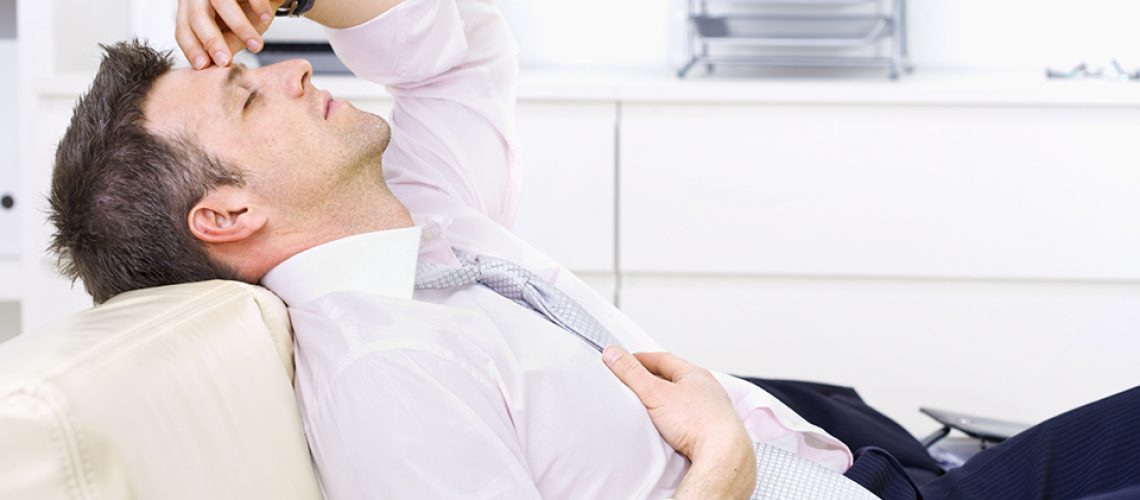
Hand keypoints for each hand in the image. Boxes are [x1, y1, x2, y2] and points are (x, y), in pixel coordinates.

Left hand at [176, 0, 283, 68]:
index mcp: (192, 8)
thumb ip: (226, 43)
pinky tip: (265, 18)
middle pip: (198, 16)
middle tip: (225, 62)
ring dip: (241, 28)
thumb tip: (216, 63)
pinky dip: (258, 6)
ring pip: (222, 4)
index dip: (191, 48)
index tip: (203, 66)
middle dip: (212, 42)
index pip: (184, 29)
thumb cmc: (246, 9)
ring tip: (256, 46)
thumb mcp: (234, 30)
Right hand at [603, 347, 755, 498]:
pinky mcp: (713, 431)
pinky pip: (690, 420)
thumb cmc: (699, 423)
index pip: (662, 359)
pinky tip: (671, 428)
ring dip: (668, 402)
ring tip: (652, 406)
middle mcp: (708, 390)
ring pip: (684, 400)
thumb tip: (614, 354)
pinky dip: (677, 421)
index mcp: (695, 374)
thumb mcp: (655, 393)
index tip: (625, 361)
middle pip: (675, 378)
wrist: (724, 455)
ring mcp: (713, 410)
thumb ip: (632, 373)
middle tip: (635, 383)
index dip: (640, 359)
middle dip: (654, 380)